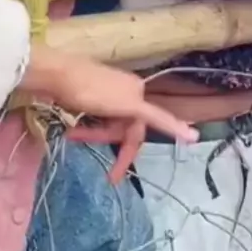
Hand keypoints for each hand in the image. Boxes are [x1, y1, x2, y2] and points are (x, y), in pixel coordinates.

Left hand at [21, 44, 197, 179]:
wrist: (56, 72)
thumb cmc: (92, 90)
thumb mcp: (129, 106)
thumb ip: (161, 119)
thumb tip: (195, 134)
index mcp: (138, 93)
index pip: (139, 132)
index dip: (127, 155)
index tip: (114, 178)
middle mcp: (126, 90)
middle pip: (122, 127)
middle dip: (105, 140)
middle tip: (83, 144)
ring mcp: (107, 90)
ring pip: (107, 122)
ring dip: (93, 132)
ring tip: (73, 134)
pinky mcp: (90, 90)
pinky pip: (94, 115)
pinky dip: (86, 124)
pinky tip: (73, 126)